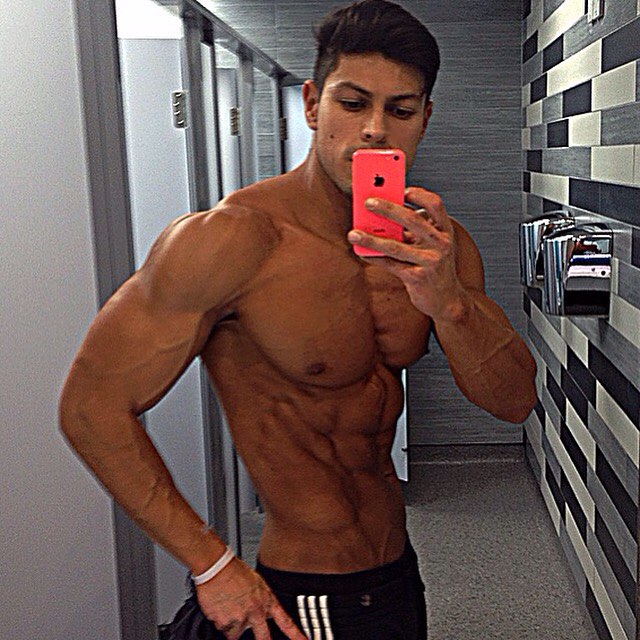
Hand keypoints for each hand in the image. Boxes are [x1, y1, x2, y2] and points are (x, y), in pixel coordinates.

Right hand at [195, 557, 306, 639]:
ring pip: (236, 634)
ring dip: (232, 626)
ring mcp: (240, 619)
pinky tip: (219, 607)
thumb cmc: (235, 571)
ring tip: (228, 608)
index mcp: (266, 600)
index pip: (286, 622)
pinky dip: (220, 622)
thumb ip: (260, 601)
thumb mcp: (256, 583)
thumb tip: (260, 612)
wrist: (217, 568)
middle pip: (264, 639)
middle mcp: (255, 612)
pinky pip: (222, 629)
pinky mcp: (224, 623)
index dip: (297, 636)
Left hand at [347, 186, 468, 321]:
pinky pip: (390, 265)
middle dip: (388, 209)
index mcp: (445, 231)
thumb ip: (413, 230)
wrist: (446, 300)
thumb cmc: (434, 267)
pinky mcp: (418, 278)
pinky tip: (361, 252)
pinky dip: (374, 257)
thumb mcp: (430, 244)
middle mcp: (441, 244)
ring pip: (396, 246)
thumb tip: (381, 215)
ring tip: (353, 233)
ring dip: (372, 238)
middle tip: (368, 202)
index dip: (418, 194)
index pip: (435, 204)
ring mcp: (431, 261)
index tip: (400, 189)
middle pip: (413, 220)